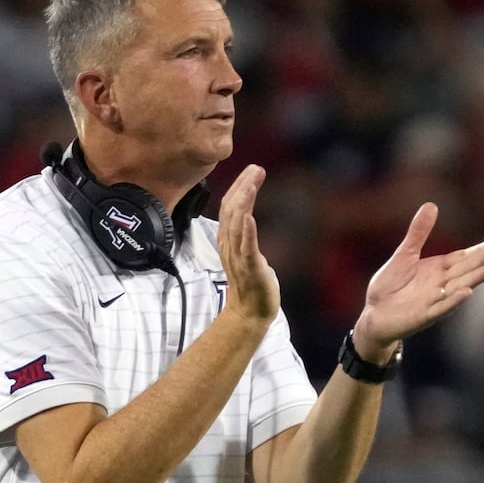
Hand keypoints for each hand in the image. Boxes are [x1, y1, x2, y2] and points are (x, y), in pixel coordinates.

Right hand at [217, 165, 278, 325]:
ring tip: (251, 184)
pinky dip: (247, 232)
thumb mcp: (246, 251)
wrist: (249, 313)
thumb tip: (247, 216)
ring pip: (236, 225)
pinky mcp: (250, 269)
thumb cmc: (250, 282)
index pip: (229, 207)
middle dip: (242, 187)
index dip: (238, 187)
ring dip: (243, 202)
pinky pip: (246, 248)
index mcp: (228, 240)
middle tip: (255, 169)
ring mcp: (238, 257)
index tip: (251, 170)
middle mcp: (229, 245)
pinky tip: (250, 217)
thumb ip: (244, 233)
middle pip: (231, 211)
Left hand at [354, 203, 483, 359]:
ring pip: (458, 287)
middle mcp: (441, 284)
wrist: (373, 314)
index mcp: (438, 269)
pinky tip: (467, 293)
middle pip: (465, 270)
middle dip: (483, 260)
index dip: (480, 250)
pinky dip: (453, 301)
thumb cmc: (390, 285)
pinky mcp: (424, 316)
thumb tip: (431, 204)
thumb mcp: (405, 254)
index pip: (463, 258)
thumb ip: (418, 233)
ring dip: (475, 279)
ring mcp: (434, 301)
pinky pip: (441, 308)